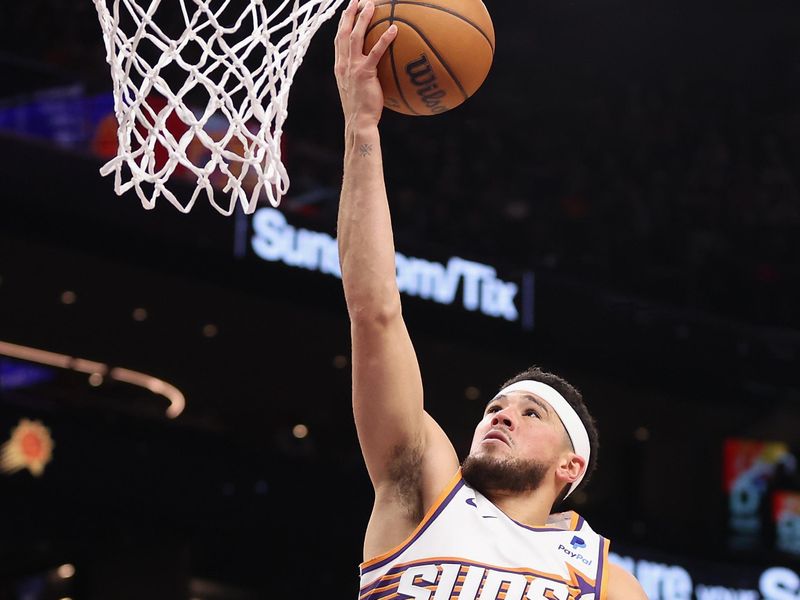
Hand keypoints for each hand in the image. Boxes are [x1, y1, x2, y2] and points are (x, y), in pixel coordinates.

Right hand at [334, 0, 397, 128]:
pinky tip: (394, 29)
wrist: (358, 122)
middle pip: (344, 33)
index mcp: (340, 67)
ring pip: (355, 37)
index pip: (338, 41)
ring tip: (371, 5)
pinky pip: (375, 52)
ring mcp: (352, 68)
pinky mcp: (365, 73)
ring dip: (363, 19)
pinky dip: (384, 39)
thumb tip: (373, 71)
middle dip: (349, 14)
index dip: (342, 24)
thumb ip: (360, 76)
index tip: (347, 12)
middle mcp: (343, 64)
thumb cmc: (361, 110)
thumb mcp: (356, 89)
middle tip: (357, 0)